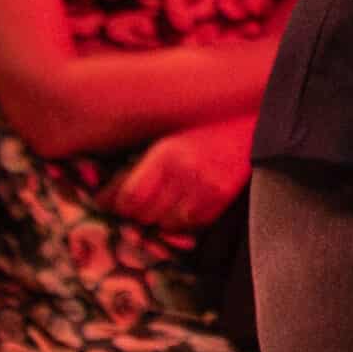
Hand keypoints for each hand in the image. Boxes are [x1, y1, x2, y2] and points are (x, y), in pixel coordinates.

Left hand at [98, 115, 255, 231]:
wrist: (247, 125)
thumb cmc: (201, 129)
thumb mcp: (165, 142)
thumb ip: (137, 168)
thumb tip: (105, 198)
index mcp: (166, 155)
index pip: (130, 197)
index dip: (115, 205)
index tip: (110, 204)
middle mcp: (186, 174)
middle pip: (145, 214)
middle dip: (135, 213)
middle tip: (134, 206)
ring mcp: (206, 190)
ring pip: (166, 224)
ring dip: (158, 218)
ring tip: (160, 204)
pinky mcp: (221, 201)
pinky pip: (190, 226)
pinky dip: (180, 221)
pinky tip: (181, 205)